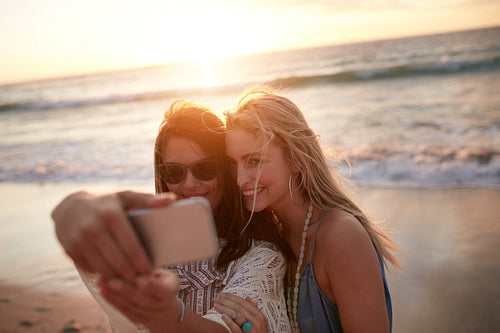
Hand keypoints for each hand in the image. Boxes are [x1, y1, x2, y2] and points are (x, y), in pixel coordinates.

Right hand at [52, 190, 174, 279]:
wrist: (69, 208)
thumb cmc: (106, 204)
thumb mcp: (125, 197)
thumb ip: (147, 200)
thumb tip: (171, 200)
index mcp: (111, 215)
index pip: (131, 246)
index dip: (143, 263)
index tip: (151, 272)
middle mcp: (93, 228)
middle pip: (118, 261)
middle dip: (133, 274)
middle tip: (143, 281)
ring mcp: (78, 240)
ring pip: (104, 269)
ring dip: (119, 278)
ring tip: (132, 281)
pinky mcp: (70, 251)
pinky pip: (91, 270)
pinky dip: (104, 275)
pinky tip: (115, 277)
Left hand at [99, 268, 181, 332]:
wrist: (165, 306)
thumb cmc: (161, 280)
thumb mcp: (163, 271)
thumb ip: (149, 267)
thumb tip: (132, 256)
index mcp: (170, 288)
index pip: (163, 289)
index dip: (152, 286)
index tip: (140, 280)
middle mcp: (162, 304)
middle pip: (143, 299)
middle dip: (126, 291)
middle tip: (112, 282)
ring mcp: (149, 314)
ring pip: (131, 306)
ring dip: (114, 295)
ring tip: (102, 283)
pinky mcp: (137, 318)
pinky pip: (123, 310)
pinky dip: (112, 300)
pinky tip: (103, 291)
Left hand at [214, 293, 267, 332]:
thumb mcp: (260, 320)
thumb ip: (254, 309)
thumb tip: (247, 298)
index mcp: (259, 315)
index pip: (243, 302)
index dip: (232, 297)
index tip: (222, 294)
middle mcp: (256, 320)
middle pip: (238, 307)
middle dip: (226, 301)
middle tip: (216, 298)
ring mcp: (251, 328)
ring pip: (236, 315)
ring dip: (225, 309)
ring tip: (216, 306)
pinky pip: (236, 328)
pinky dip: (229, 321)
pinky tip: (222, 316)